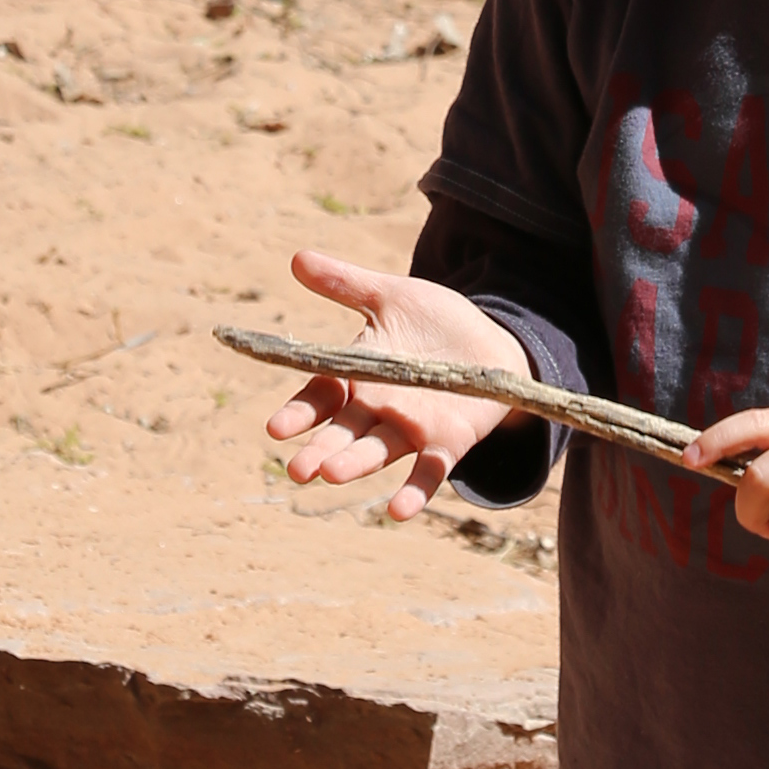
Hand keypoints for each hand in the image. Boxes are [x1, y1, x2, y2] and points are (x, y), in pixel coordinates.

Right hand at [260, 247, 523, 520]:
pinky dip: (414, 491)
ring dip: (355, 465)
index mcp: (357, 376)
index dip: (300, 413)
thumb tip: (297, 258)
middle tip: (297, 470)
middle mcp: (377, 410)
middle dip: (319, 451)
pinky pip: (428, 471)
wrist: (492, 342)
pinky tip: (398, 511)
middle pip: (342, 433)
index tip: (275, 428)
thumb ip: (346, 284)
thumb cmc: (434, 321)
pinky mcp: (447, 443)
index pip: (320, 397)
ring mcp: (410, 430)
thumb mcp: (391, 295)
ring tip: (331, 476)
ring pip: (377, 451)